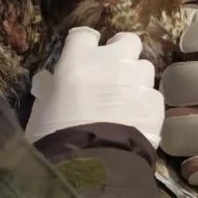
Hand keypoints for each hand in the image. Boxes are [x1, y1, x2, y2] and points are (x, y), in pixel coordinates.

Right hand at [25, 27, 164, 147]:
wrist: (93, 162)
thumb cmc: (56, 135)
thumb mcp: (42, 110)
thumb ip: (50, 89)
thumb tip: (50, 81)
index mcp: (79, 59)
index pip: (84, 35)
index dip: (85, 44)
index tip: (84, 53)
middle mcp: (113, 62)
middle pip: (127, 41)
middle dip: (122, 50)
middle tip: (114, 68)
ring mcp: (138, 80)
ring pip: (144, 67)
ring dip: (136, 77)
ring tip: (126, 97)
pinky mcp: (155, 101)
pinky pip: (152, 95)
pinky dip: (145, 103)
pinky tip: (136, 118)